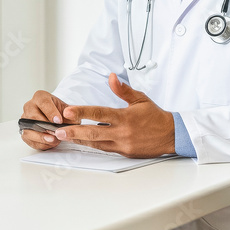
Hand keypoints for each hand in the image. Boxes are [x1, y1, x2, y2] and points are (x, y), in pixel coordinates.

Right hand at [20, 90, 69, 150]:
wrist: (60, 120)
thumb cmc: (62, 113)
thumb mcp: (70, 111)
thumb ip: (72, 112)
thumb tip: (69, 114)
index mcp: (40, 97)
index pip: (43, 102)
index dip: (50, 112)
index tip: (58, 121)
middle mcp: (30, 106)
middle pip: (32, 116)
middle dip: (45, 126)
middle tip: (56, 132)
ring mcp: (25, 119)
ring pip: (28, 129)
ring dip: (41, 137)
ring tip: (53, 140)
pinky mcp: (24, 131)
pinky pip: (28, 139)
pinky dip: (40, 143)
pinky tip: (49, 143)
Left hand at [54, 74, 173, 157]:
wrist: (171, 135)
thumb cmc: (155, 116)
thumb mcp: (140, 99)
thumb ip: (123, 90)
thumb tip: (111, 77)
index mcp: (125, 116)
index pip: (99, 113)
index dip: (82, 112)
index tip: (67, 111)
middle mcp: (122, 132)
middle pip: (93, 133)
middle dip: (74, 132)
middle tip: (58, 131)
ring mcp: (123, 144)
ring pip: (96, 143)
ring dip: (79, 140)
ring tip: (64, 137)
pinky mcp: (124, 153)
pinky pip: (104, 149)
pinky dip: (92, 145)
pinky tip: (81, 142)